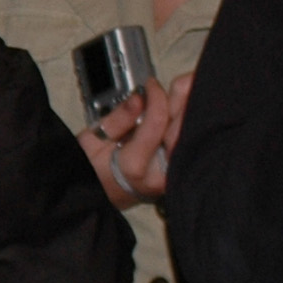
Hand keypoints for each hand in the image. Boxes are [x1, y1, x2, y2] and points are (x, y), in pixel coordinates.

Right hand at [79, 70, 190, 205]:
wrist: (101, 199)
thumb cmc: (93, 170)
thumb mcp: (92, 142)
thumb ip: (116, 120)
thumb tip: (140, 98)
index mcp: (134, 165)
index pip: (157, 122)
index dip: (156, 96)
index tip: (150, 84)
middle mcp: (159, 174)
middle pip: (183, 128)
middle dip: (184, 101)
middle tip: (180, 83)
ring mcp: (173, 177)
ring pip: (191, 137)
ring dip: (191, 112)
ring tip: (186, 94)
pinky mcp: (180, 175)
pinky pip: (189, 145)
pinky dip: (190, 126)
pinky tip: (187, 112)